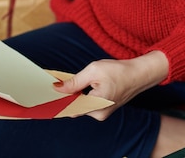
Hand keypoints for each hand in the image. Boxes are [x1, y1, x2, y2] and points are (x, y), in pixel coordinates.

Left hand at [54, 51, 168, 120]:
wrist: (139, 74)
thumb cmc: (118, 71)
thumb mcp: (93, 70)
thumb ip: (75, 81)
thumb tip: (58, 89)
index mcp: (96, 106)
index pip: (70, 109)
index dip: (57, 103)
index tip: (44, 97)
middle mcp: (99, 114)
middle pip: (75, 107)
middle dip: (65, 97)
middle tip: (53, 85)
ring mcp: (102, 112)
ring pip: (81, 105)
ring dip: (74, 95)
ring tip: (67, 83)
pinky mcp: (105, 108)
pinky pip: (88, 103)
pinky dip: (82, 95)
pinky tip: (79, 86)